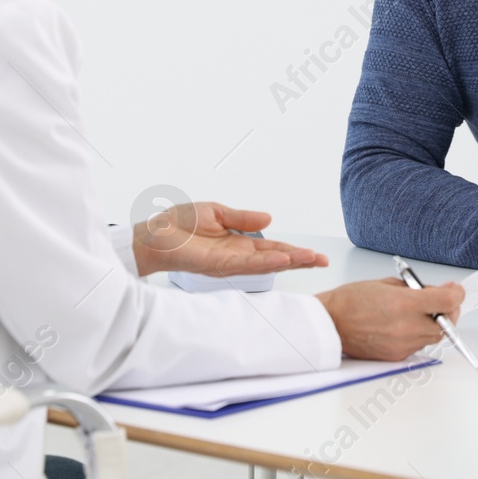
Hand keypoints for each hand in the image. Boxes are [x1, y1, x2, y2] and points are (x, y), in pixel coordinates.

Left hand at [131, 203, 327, 278]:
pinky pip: (246, 264)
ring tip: (310, 259)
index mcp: (238, 242)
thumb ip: (244, 218)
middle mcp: (237, 255)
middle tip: (322, 260)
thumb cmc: (180, 224)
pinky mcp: (218, 265)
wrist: (155, 233)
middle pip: (274, 259)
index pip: (271, 248)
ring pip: (265, 264)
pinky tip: (281, 261)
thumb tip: (269, 218)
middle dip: (298, 260)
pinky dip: (266, 263)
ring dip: (288, 262)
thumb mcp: (218, 213)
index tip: (314, 253)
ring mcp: (229, 262)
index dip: (292, 251)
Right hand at [315, 277, 464, 360]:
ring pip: (435, 336)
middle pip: (448, 323)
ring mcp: (402, 344)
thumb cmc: (350, 301)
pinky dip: (419, 334)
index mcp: (403, 304)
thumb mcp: (386, 283)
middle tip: (442, 301)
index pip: (448, 302)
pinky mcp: (397, 356)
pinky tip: (406, 325)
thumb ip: (416, 288)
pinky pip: (419, 345)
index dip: (456, 294)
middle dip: (449, 311)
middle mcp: (406, 327)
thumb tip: (438, 291)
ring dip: (435, 323)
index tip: (455, 290)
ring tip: (420, 313)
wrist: (330, 324)